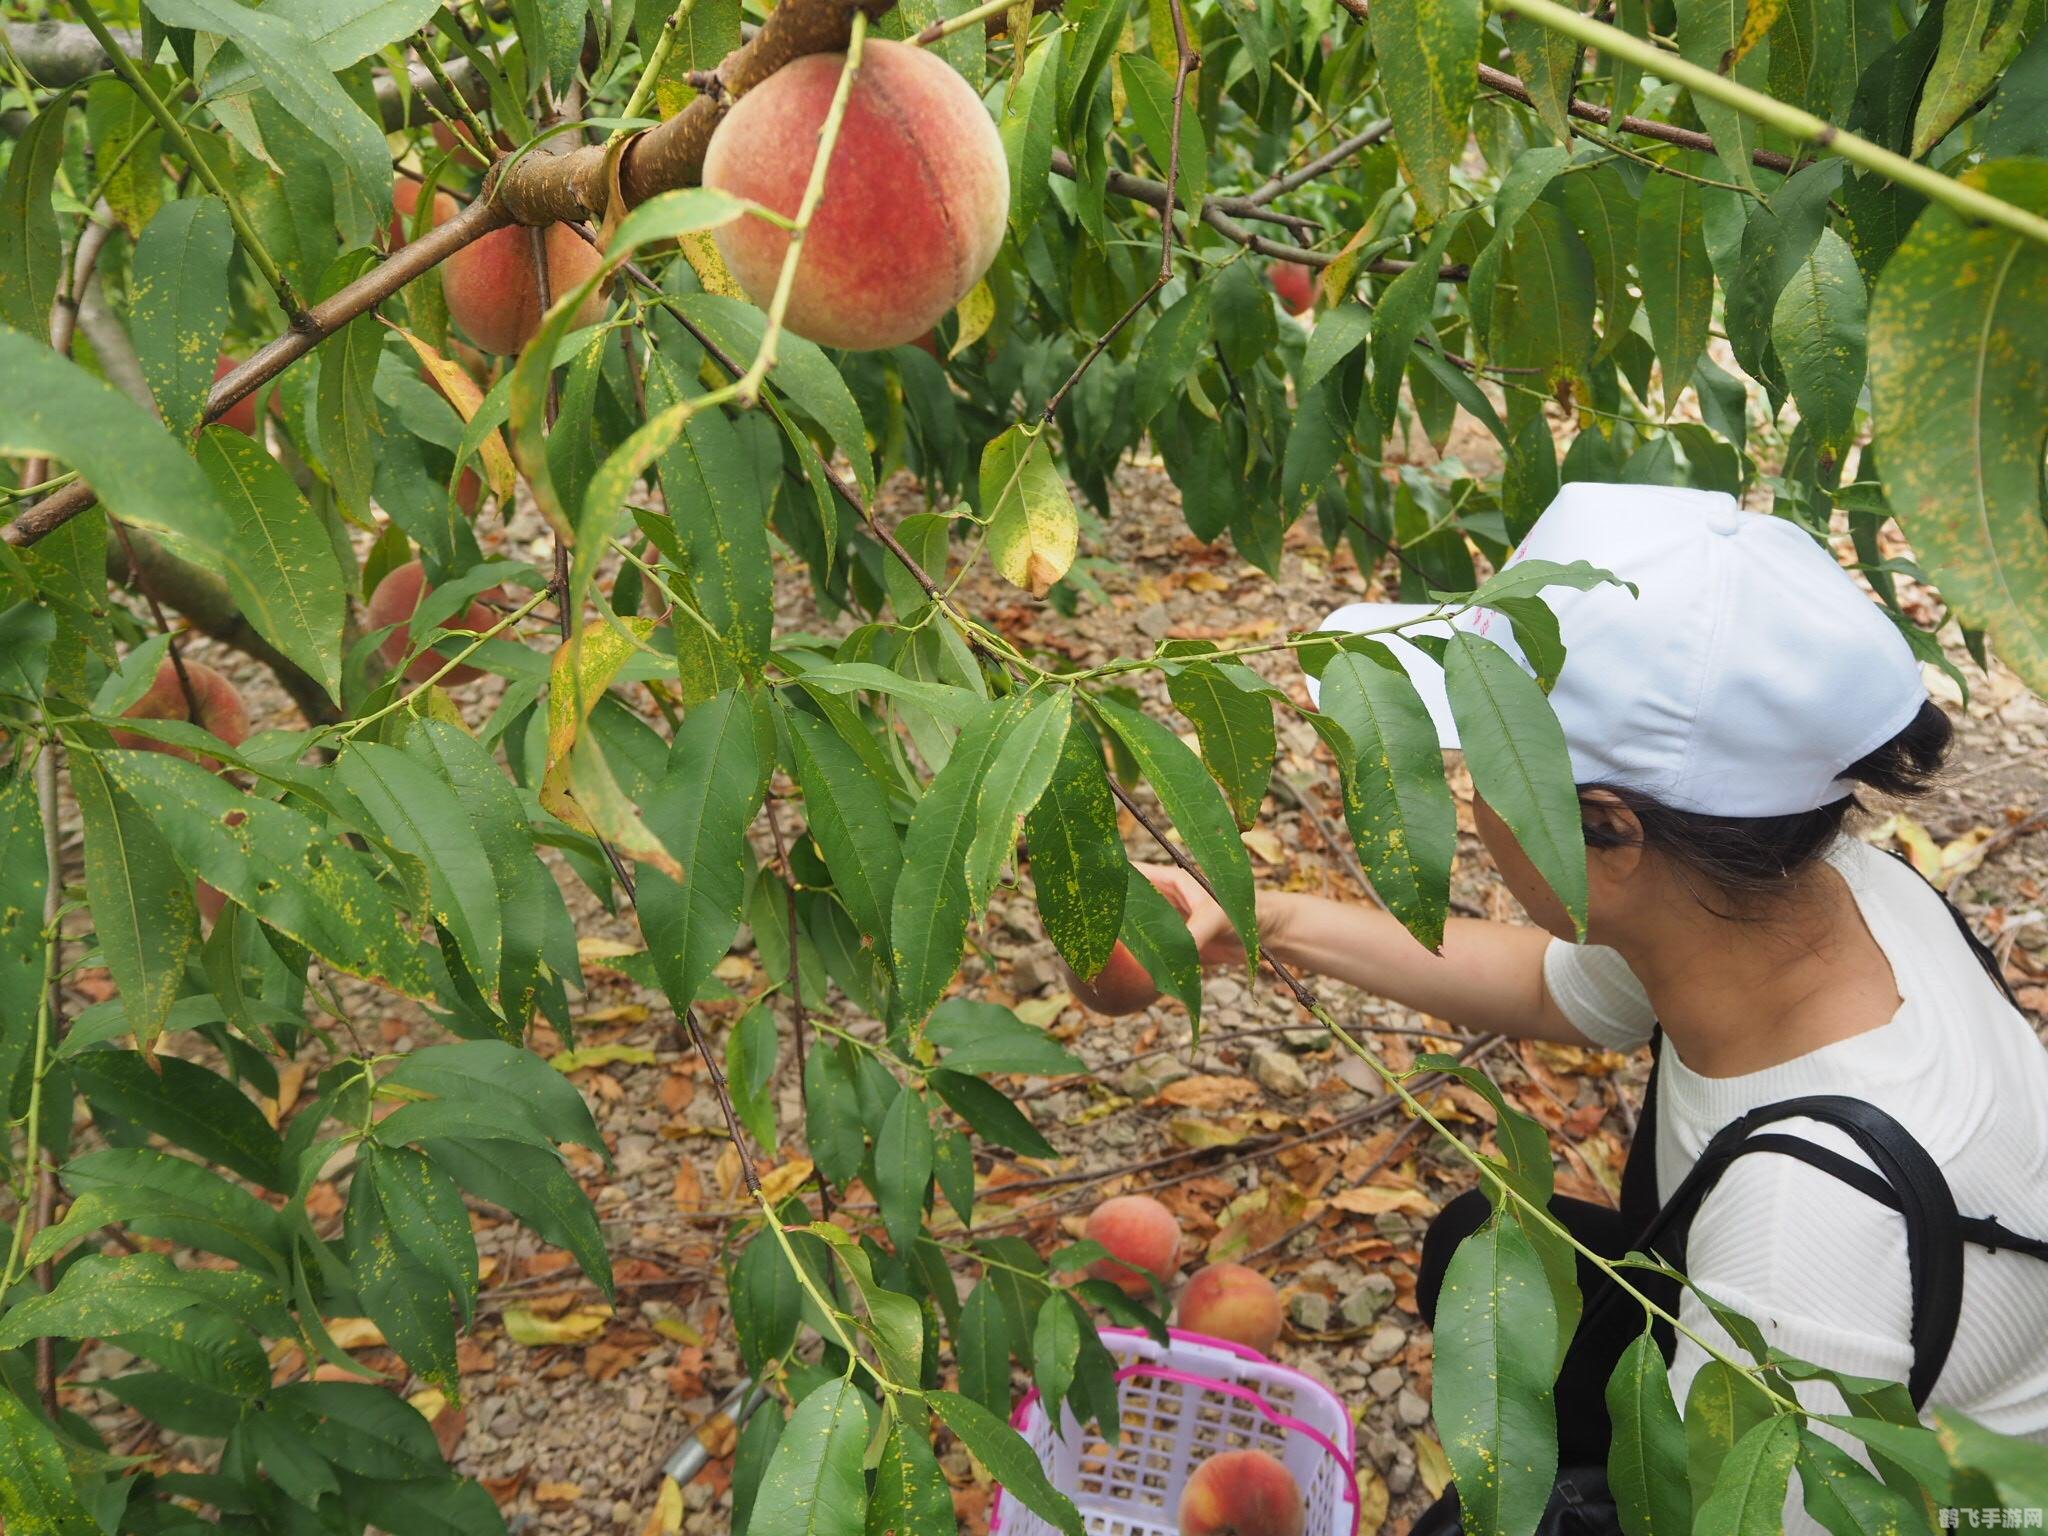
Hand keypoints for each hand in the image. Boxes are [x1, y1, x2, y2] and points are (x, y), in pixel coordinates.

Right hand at [1056, 863, 1251, 1016]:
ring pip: (1130, 932)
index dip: (1098, 881)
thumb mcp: (1222, 918)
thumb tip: (1175, 950)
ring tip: (1079, 955)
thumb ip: (1197, 929)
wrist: (1272, 934)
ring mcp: (1167, 924)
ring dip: (1108, 942)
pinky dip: (1130, 966)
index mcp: (1168, 879)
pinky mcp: (1174, 946)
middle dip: (1094, 915)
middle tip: (1065, 931)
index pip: (1124, 875)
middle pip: (1120, 905)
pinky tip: (1113, 982)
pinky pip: (1146, 955)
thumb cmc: (1251, 914)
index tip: (1073, 893)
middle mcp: (1162, 899)